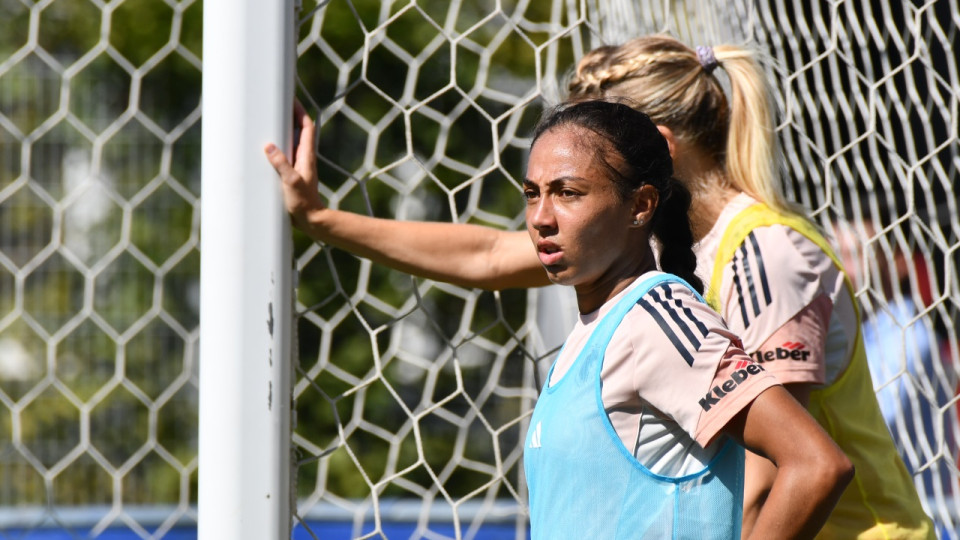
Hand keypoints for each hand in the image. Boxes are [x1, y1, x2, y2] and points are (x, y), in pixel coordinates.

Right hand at [264, 101, 325, 228]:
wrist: (310, 220)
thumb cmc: (303, 202)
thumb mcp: (291, 182)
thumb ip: (281, 164)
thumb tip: (269, 146)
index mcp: (306, 156)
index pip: (307, 127)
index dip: (300, 111)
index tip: (291, 99)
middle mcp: (303, 157)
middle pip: (298, 130)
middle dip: (289, 116)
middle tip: (275, 105)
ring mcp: (297, 165)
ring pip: (290, 141)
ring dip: (281, 130)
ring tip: (267, 120)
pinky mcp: (291, 173)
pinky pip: (284, 154)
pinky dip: (276, 146)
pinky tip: (264, 148)